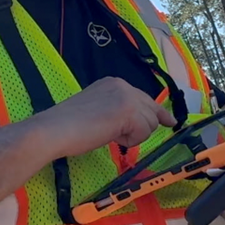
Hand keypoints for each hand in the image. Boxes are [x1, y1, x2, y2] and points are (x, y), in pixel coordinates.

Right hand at [35, 77, 174, 157]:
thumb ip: (118, 111)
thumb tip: (137, 123)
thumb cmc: (69, 126)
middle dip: (145, 127)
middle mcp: (123, 85)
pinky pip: (143, 133)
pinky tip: (110, 137)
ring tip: (108, 135)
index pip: (143, 98)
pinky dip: (129, 141)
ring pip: (150, 123)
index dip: (156, 112)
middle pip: (151, 110)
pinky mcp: (129, 111)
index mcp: (113, 83)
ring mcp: (127, 96)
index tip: (169, 120)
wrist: (55, 129)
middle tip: (131, 135)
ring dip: (133, 136)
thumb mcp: (99, 110)